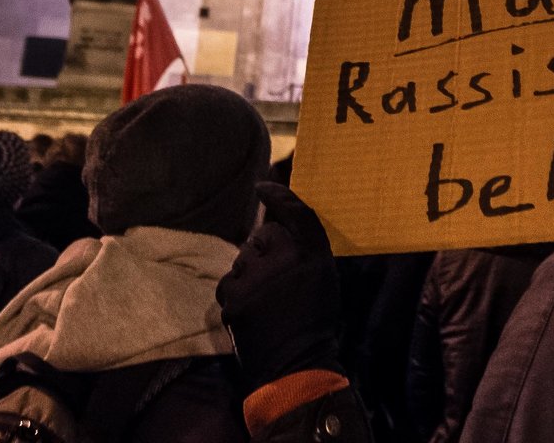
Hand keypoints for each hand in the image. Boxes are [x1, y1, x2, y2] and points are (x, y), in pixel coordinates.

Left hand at [218, 183, 344, 389]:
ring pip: (243, 259)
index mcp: (309, 252)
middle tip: (276, 275)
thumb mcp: (324, 276)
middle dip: (265, 249)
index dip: (276, 194)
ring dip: (250, 271)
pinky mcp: (232, 297)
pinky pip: (229, 282)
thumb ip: (307, 246)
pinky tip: (251, 307)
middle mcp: (282, 259)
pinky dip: (237, 291)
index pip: (292, 211)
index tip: (263, 187)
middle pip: (262, 236)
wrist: (295, 365)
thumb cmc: (316, 321)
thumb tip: (283, 221)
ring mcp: (253, 278)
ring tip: (265, 296)